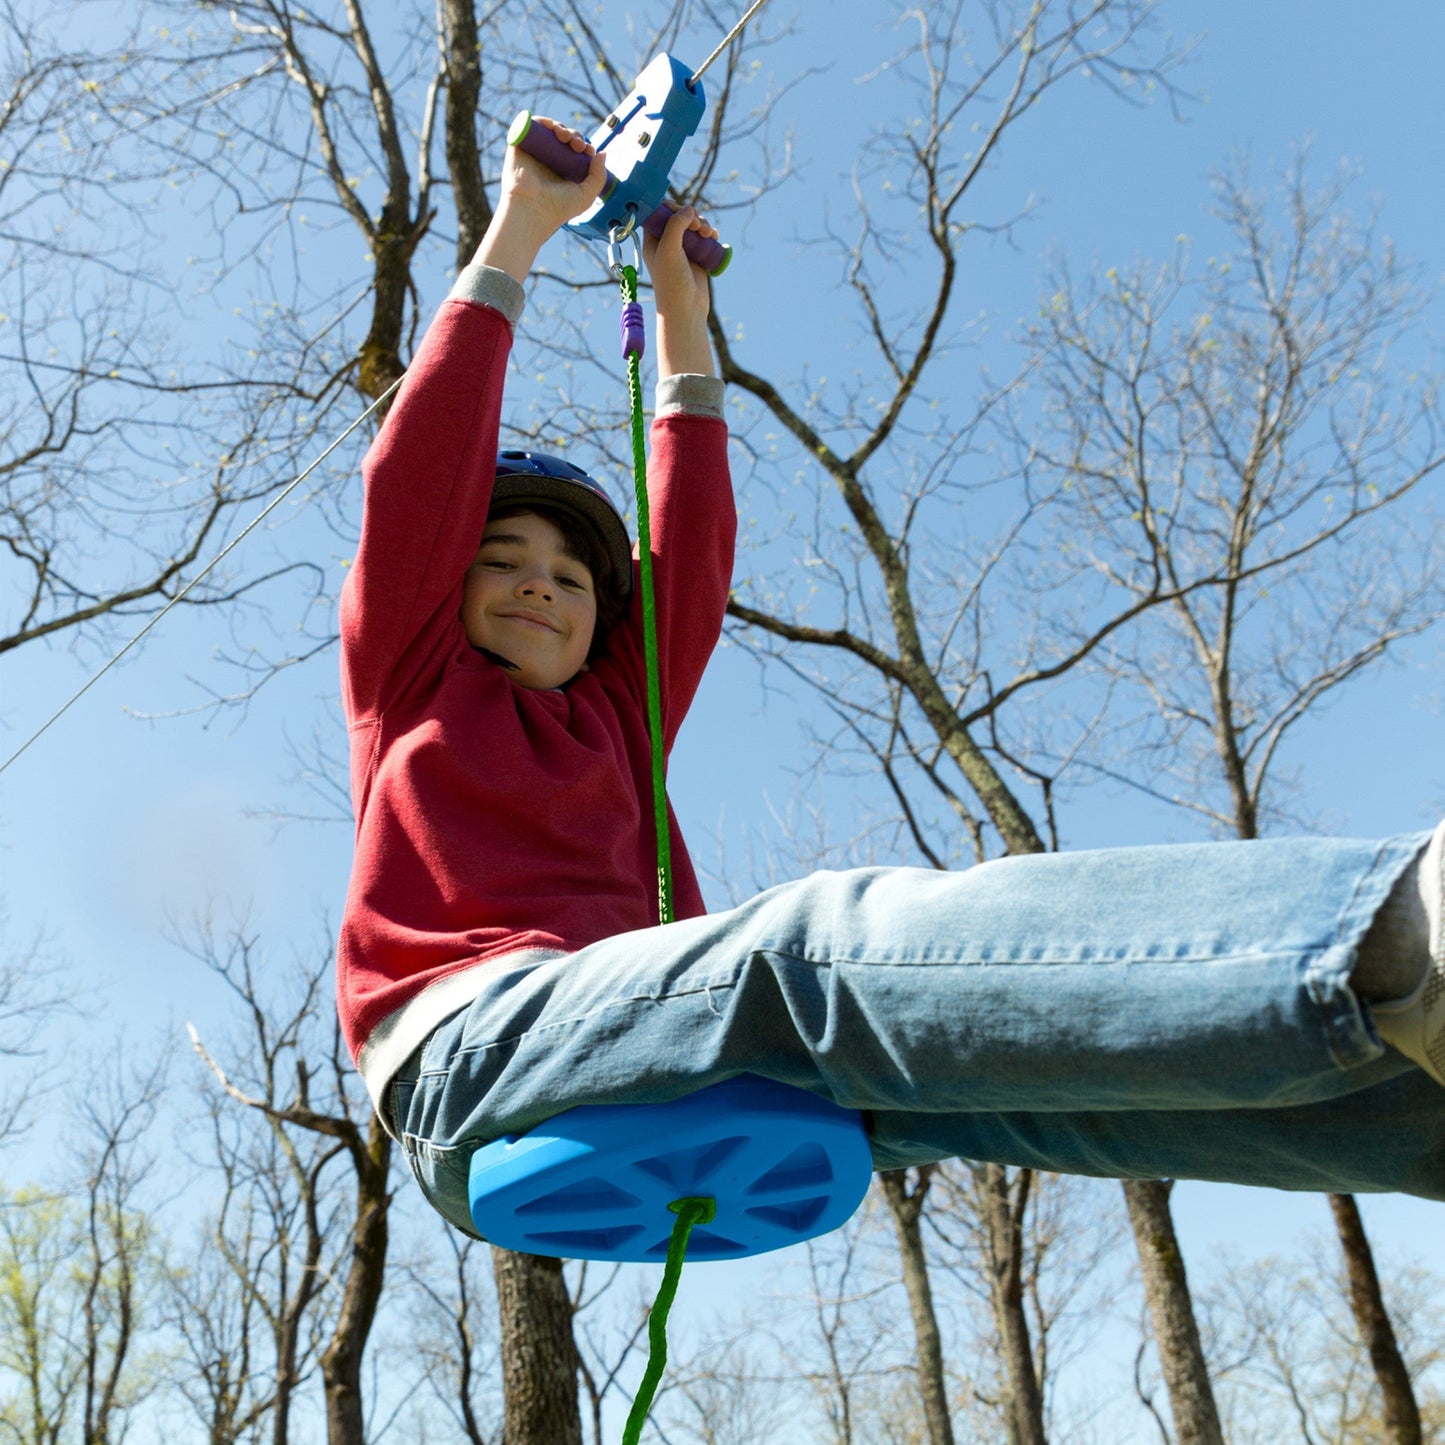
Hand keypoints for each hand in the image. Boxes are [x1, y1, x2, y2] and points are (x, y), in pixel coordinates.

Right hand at [476, 117, 606, 282]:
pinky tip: (551, 125)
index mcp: (563, 172)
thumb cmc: (558, 208)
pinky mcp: (520, 147)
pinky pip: (530, 127)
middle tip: (577, 145)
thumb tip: (602, 153)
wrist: (532, 209)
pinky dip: (542, 121)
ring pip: (549, 131)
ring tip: (564, 136)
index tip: (588, 150)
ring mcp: (534, 154)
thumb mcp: (586, 195)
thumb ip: (598, 176)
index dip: (584, 146)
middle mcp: (548, 162)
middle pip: (564, 139)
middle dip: (574, 136)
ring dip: (560, 127)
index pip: (575, 151)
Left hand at [644, 204, 718, 377]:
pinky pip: (703, 236)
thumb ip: (676, 225)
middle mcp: (666, 242)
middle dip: (691, 216)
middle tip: (697, 227)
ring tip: (708, 234)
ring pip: (693, 224)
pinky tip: (714, 237)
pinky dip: (709, 233)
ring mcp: (681, 248)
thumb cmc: (671, 282)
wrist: (686, 309)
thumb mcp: (669, 250)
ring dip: (702, 223)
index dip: (670, 207)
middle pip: (678, 215)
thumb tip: (689, 208)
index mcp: (652, 239)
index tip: (681, 214)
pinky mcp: (696, 255)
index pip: (658, 212)